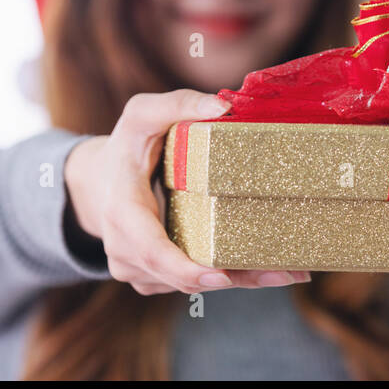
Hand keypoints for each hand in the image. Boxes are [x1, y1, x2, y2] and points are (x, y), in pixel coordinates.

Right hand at [64, 89, 311, 295]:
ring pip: (193, 285)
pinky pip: (191, 283)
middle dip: (236, 278)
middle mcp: (126, 251)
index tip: (220, 276)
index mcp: (123, 213)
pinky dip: (229, 278)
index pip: (152, 249)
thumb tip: (222, 106)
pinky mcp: (153, 278)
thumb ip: (177, 104)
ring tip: (290, 272)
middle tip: (288, 273)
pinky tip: (268, 271)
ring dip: (241, 281)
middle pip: (184, 277)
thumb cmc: (125, 147)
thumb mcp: (142, 116)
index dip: (184, 268)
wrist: (98, 183)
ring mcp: (138, 269)